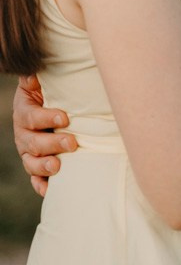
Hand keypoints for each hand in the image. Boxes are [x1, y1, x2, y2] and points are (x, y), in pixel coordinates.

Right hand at [13, 75, 76, 195]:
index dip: (46, 118)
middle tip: (72, 143)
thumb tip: (32, 74)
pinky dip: (41, 185)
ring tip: (58, 167)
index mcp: (24, 112)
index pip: (31, 117)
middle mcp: (23, 134)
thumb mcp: (43, 82)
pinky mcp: (37, 165)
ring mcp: (29, 152)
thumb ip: (37, 77)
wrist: (52, 107)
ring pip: (31, 163)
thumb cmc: (52, 92)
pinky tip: (49, 190)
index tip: (65, 118)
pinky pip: (35, 179)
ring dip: (44, 167)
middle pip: (32, 143)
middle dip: (52, 144)